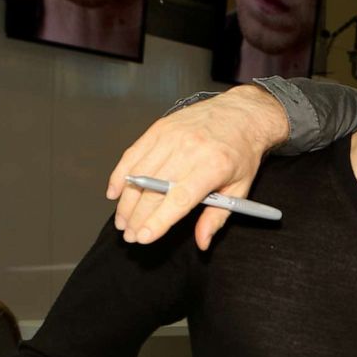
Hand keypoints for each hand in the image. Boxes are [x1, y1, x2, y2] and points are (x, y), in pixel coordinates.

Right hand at [105, 86, 285, 250]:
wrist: (242, 114)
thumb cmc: (242, 152)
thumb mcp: (240, 188)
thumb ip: (217, 217)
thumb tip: (202, 242)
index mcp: (213, 166)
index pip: (178, 198)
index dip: (158, 220)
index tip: (143, 237)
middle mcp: (189, 150)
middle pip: (153, 190)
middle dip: (137, 217)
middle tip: (130, 236)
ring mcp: (171, 137)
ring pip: (139, 174)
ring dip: (126, 201)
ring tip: (122, 221)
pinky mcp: (159, 129)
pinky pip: (133, 154)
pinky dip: (120, 174)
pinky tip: (114, 192)